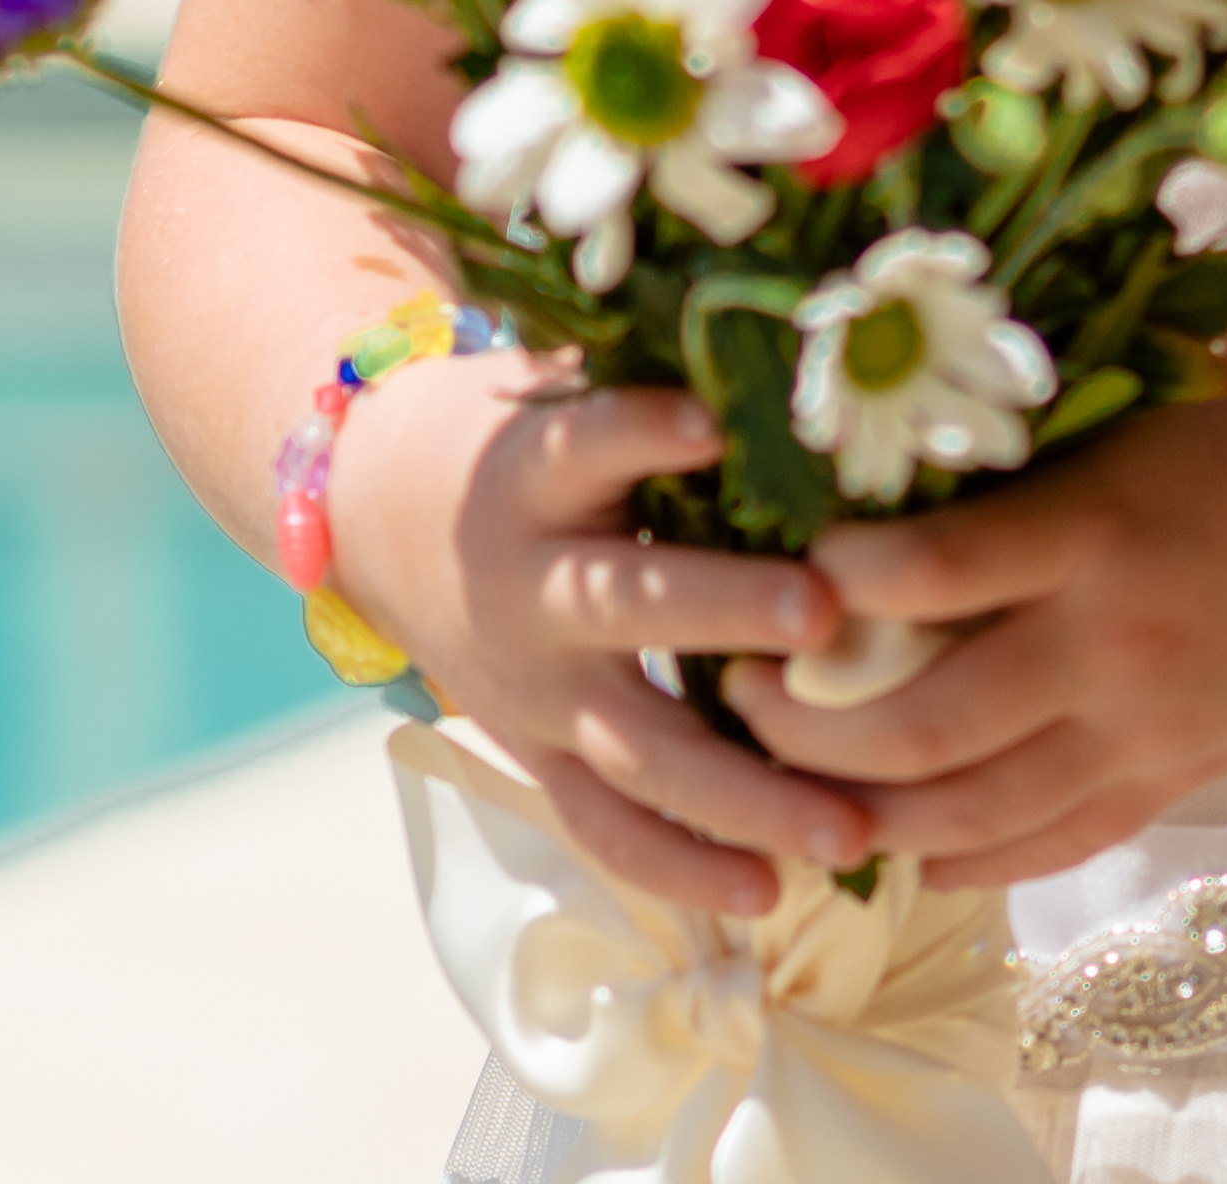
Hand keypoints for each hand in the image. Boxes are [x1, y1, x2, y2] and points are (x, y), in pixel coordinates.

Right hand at [332, 354, 878, 919]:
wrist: (378, 517)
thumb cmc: (515, 434)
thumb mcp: (553, 387)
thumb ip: (647, 372)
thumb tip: (803, 329)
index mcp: (526, 476)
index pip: (579, 443)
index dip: (642, 430)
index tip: (717, 420)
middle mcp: (527, 587)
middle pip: (625, 604)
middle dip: (725, 611)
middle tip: (820, 615)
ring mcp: (534, 689)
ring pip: (637, 751)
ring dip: (744, 795)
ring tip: (849, 829)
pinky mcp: (538, 755)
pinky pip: (608, 830)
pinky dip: (685, 871)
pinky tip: (773, 897)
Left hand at [729, 318, 1226, 886]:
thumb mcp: (1167, 368)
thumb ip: (1043, 392)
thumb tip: (897, 367)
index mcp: (1098, 522)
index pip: (920, 576)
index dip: (821, 580)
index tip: (767, 555)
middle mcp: (1113, 640)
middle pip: (915, 726)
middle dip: (800, 724)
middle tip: (730, 688)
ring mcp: (1150, 724)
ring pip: (969, 814)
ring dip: (859, 810)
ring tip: (785, 780)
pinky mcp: (1185, 772)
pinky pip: (1053, 845)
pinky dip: (965, 862)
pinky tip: (904, 851)